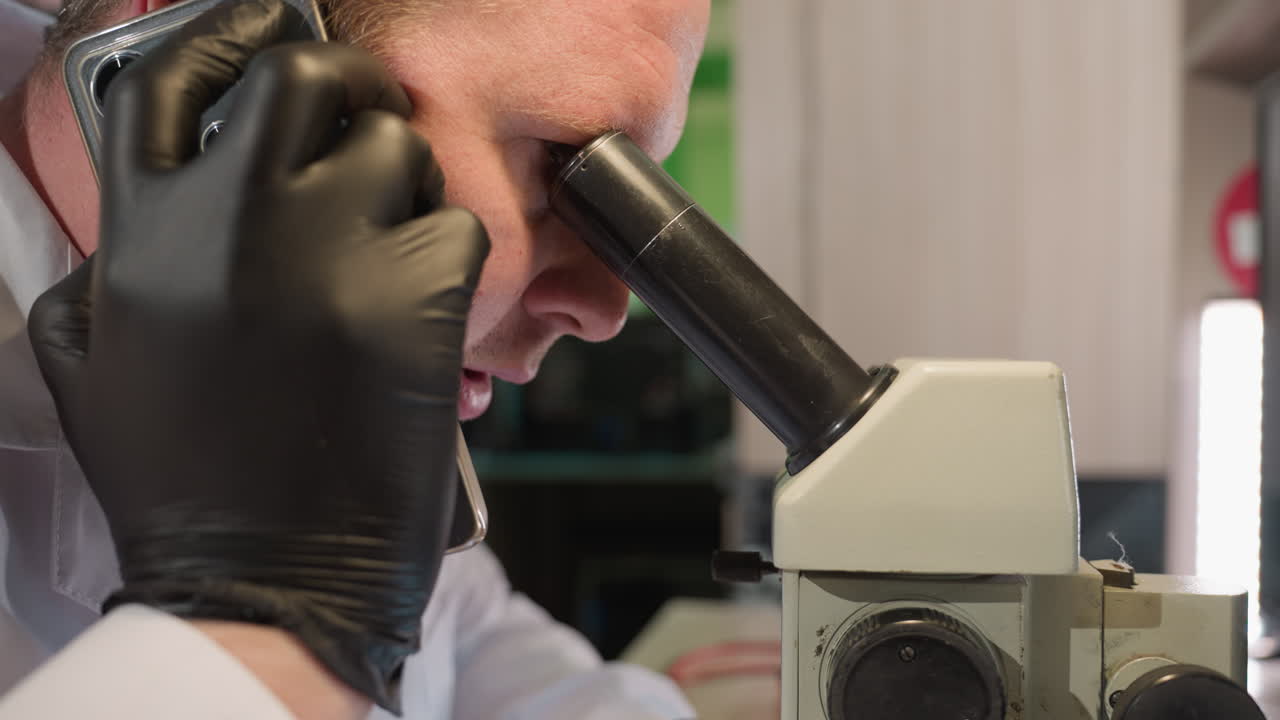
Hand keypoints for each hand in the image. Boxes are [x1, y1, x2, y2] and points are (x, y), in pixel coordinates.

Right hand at [26, 0, 487, 711]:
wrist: (267, 580)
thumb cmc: (186, 485)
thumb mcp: (93, 367)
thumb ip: (101, 271)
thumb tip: (129, 216)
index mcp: (145, 236)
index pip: (169, 79)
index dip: (221, 38)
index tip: (261, 33)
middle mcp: (233, 225)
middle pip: (304, 75)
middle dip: (343, 88)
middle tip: (359, 127)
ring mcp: (328, 256)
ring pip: (399, 144)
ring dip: (406, 184)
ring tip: (388, 250)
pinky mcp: (412, 300)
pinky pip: (461, 223)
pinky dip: (452, 253)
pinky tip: (422, 308)